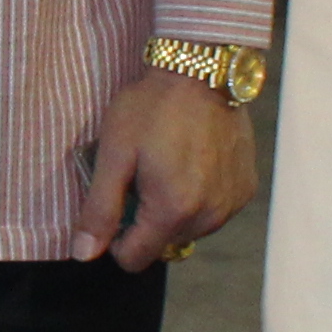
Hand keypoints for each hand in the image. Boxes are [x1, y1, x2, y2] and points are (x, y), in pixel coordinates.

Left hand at [75, 67, 259, 270]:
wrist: (204, 71)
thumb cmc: (153, 108)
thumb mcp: (114, 154)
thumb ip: (100, 209)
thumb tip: (85, 254)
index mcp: (173, 211)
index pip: (135, 259)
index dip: (115, 239)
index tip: (114, 204)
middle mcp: (209, 216)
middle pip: (163, 245)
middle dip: (145, 221)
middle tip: (140, 177)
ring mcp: (232, 203)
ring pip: (189, 230)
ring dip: (172, 211)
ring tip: (166, 167)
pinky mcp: (246, 188)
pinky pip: (213, 211)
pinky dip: (198, 197)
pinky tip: (191, 164)